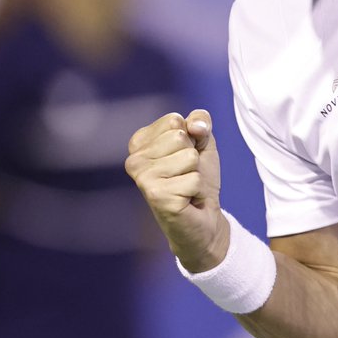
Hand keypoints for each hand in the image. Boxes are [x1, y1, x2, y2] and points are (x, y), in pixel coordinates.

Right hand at [125, 109, 229, 271]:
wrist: (203, 218)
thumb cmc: (197, 178)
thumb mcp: (202, 141)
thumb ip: (200, 120)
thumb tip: (195, 126)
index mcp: (140, 142)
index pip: (173, 119)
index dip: (190, 137)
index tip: (183, 157)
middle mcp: (134, 160)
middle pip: (180, 137)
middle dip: (193, 156)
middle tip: (185, 174)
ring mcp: (143, 179)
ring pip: (188, 157)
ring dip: (195, 173)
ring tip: (185, 186)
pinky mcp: (156, 196)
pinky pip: (193, 179)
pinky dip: (197, 189)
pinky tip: (186, 199)